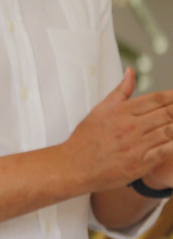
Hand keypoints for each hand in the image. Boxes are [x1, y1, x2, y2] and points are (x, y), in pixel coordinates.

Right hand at [64, 68, 172, 191]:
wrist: (74, 166)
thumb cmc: (86, 139)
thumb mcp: (100, 110)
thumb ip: (120, 91)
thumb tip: (131, 72)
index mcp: (121, 111)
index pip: (155, 99)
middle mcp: (130, 126)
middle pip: (167, 114)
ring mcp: (136, 145)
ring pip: (169, 131)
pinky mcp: (140, 163)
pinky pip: (165, 151)